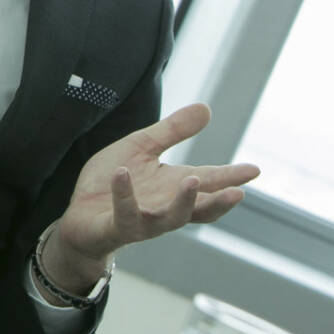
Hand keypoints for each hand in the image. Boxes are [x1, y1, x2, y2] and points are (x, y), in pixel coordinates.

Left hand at [42, 103, 259, 292]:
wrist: (80, 214)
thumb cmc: (113, 181)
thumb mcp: (142, 148)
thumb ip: (173, 131)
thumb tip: (206, 108)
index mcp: (173, 186)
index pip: (208, 181)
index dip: (231, 177)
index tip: (254, 169)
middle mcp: (165, 206)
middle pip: (199, 206)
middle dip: (219, 199)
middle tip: (238, 191)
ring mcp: (144, 220)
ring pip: (170, 218)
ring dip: (183, 201)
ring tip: (193, 180)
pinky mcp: (118, 226)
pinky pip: (125, 213)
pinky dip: (124, 193)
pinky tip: (123, 173)